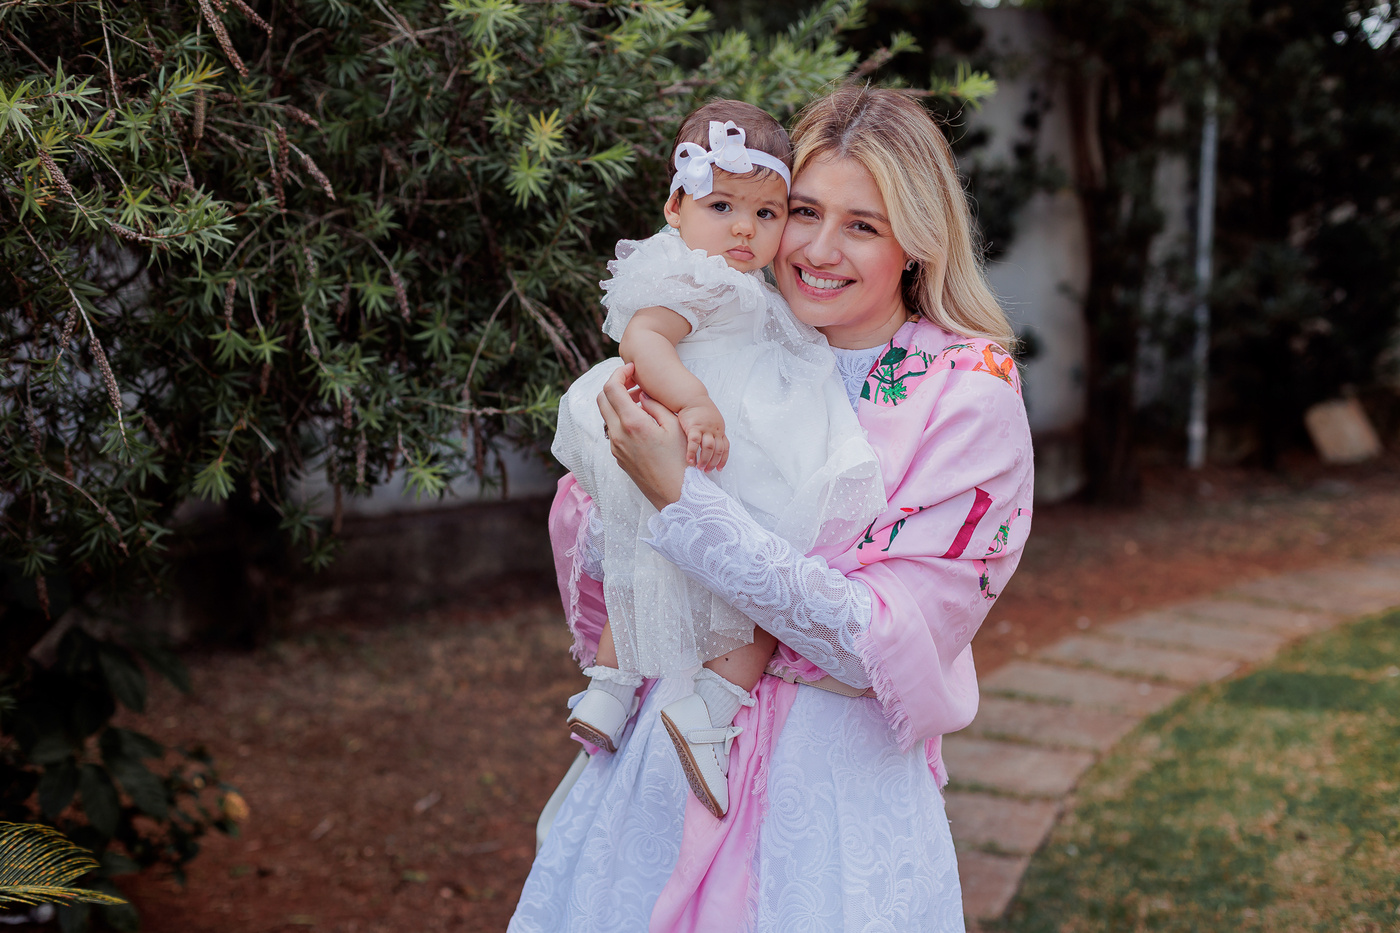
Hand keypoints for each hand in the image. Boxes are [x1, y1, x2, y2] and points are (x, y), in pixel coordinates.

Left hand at [597, 363, 688, 509]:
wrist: (676, 495)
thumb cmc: (682, 461)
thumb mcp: (674, 427)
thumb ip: (656, 406)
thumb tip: (643, 396)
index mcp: (632, 423)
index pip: (612, 388)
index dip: (619, 373)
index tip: (632, 369)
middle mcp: (618, 435)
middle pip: (602, 399)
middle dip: (615, 385)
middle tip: (635, 382)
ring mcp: (616, 447)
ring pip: (607, 415)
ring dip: (618, 402)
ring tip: (642, 401)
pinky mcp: (618, 457)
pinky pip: (613, 430)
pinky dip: (621, 418)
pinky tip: (641, 421)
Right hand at [677, 399, 727, 470]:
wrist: (692, 397)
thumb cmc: (700, 409)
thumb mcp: (712, 420)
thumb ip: (713, 431)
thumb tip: (712, 444)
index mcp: (720, 429)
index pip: (725, 447)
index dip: (723, 459)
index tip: (719, 469)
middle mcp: (715, 430)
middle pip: (718, 450)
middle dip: (713, 462)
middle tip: (708, 471)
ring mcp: (705, 428)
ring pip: (708, 448)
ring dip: (705, 460)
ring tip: (700, 468)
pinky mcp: (694, 427)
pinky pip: (694, 443)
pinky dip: (692, 453)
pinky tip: (689, 460)